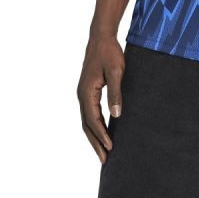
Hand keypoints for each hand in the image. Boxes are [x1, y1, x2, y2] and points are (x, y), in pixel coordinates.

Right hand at [77, 34, 124, 163]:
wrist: (101, 37)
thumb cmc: (110, 53)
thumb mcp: (116, 72)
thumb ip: (115, 93)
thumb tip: (116, 115)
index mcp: (86, 92)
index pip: (93, 120)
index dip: (101, 135)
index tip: (110, 148)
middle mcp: (82, 95)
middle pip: (87, 125)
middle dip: (95, 142)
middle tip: (105, 160)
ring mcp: (83, 93)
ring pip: (87, 120)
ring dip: (94, 136)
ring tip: (103, 151)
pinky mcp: (88, 90)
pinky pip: (89, 112)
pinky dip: (94, 125)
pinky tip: (102, 131)